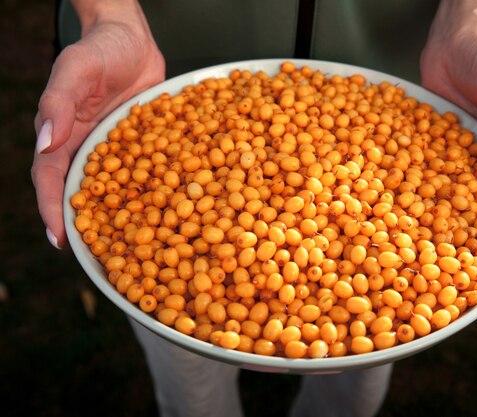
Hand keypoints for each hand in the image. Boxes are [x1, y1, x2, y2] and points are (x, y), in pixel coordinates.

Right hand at [32, 1, 164, 247]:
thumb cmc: (98, 50)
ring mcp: (122, 154)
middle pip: (88, 196)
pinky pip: (153, 175)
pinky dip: (161, 194)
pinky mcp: (149, 149)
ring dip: (130, 219)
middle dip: (93, 228)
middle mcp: (92, 153)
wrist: (133, 40)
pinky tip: (179, 214)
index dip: (53, 211)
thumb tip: (44, 144)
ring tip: (145, 250)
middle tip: (104, 261)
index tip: (60, 241)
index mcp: (65, 139)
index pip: (52, 181)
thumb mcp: (75, 70)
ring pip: (122, 192)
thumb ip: (59, 104)